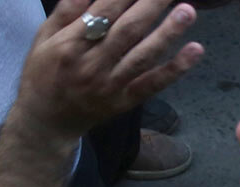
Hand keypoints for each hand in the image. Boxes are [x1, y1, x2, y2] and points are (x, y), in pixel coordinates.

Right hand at [16, 0, 203, 139]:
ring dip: (168, 33)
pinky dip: (175, 69)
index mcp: (71, 44)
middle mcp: (92, 64)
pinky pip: (152, 84)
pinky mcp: (124, 101)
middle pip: (128, 30)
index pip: (104, 11)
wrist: (47, 122)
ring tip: (188, 11)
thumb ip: (68, 10)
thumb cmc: (44, 72)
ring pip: (143, 56)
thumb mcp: (45, 37)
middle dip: (151, 5)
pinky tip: (195, 50)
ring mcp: (111, 85)